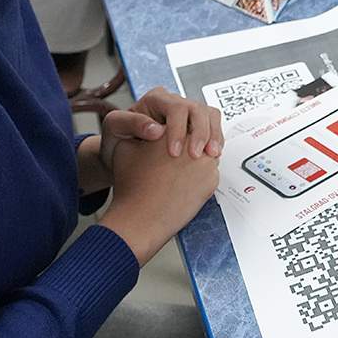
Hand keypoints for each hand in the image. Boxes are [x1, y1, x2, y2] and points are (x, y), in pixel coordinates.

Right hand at [97, 137, 218, 263]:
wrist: (140, 218)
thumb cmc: (132, 187)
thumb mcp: (125, 148)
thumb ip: (140, 130)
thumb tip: (151, 127)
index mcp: (173, 130)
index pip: (184, 119)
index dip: (178, 128)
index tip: (171, 137)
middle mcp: (193, 144)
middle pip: (198, 135)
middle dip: (192, 141)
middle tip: (177, 154)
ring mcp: (205, 163)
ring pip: (207, 153)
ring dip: (198, 158)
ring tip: (178, 172)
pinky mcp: (212, 181)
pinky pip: (211, 173)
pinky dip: (201, 176)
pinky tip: (184, 184)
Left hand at [101, 86, 223, 169]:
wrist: (121, 157)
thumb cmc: (117, 140)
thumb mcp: (114, 128)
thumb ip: (131, 123)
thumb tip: (156, 130)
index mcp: (155, 99)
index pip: (176, 107)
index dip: (179, 128)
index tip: (174, 152)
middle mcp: (174, 104)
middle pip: (197, 109)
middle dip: (200, 133)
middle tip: (196, 155)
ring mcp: (187, 115)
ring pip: (210, 115)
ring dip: (213, 135)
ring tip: (212, 155)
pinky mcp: (195, 128)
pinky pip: (213, 127)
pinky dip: (215, 140)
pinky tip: (212, 155)